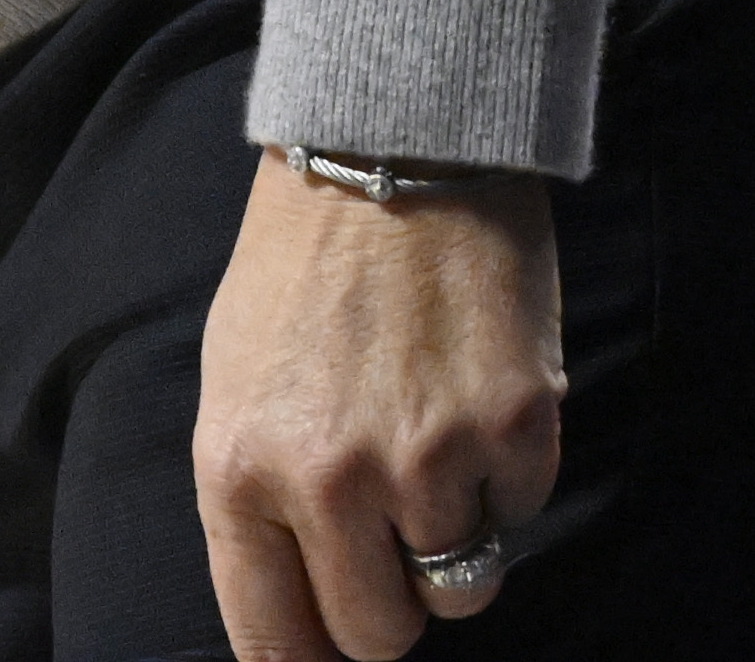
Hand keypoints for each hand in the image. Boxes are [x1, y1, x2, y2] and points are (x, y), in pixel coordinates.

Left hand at [195, 155, 560, 661]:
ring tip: (434, 453)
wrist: (395, 144)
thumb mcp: (235, 380)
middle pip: (376, 635)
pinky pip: (519, 518)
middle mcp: (330, 481)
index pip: (274, 640)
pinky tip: (475, 397)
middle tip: (390, 541)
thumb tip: (289, 613)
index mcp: (240, 469)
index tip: (327, 659)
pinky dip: (505, 479)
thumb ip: (254, 502)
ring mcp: (428, 462)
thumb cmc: (302, 265)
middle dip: (386, 604)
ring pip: (459, 592)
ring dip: (452, 545)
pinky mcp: (516, 433)